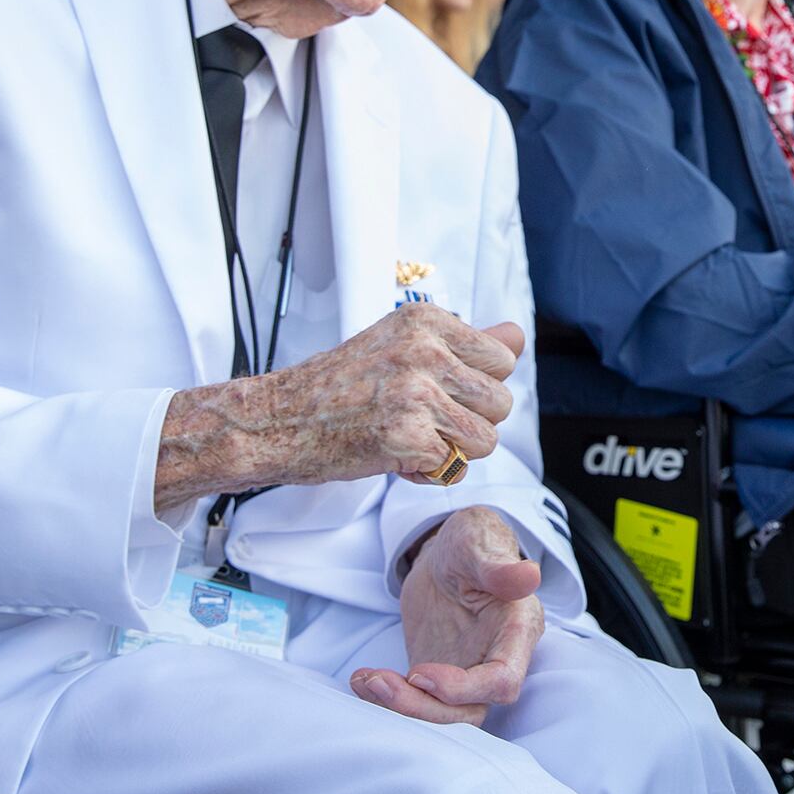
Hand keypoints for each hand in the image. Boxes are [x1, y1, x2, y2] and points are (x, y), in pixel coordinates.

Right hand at [154, 307, 523, 513]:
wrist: (276, 420)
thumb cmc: (337, 386)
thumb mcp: (401, 345)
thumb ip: (465, 343)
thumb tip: (517, 335)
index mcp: (426, 320)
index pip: (502, 359)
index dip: (475, 386)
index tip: (437, 392)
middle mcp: (424, 350)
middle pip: (501, 400)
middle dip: (470, 421)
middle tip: (424, 421)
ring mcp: (415, 393)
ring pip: (486, 438)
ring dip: (454, 451)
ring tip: (412, 439)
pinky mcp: (405, 436)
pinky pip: (455, 467)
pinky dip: (429, 473)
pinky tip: (396, 458)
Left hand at [351, 506, 543, 725]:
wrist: (446, 554)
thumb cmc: (470, 541)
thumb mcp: (478, 542)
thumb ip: (498, 566)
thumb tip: (529, 575)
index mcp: (516, 630)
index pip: (502, 680)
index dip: (464, 688)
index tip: (421, 673)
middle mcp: (496, 659)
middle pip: (469, 711)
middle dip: (422, 708)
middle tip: (379, 683)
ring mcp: (466, 672)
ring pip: (442, 714)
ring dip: (401, 708)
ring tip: (366, 681)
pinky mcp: (438, 675)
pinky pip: (417, 702)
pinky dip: (387, 700)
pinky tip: (361, 679)